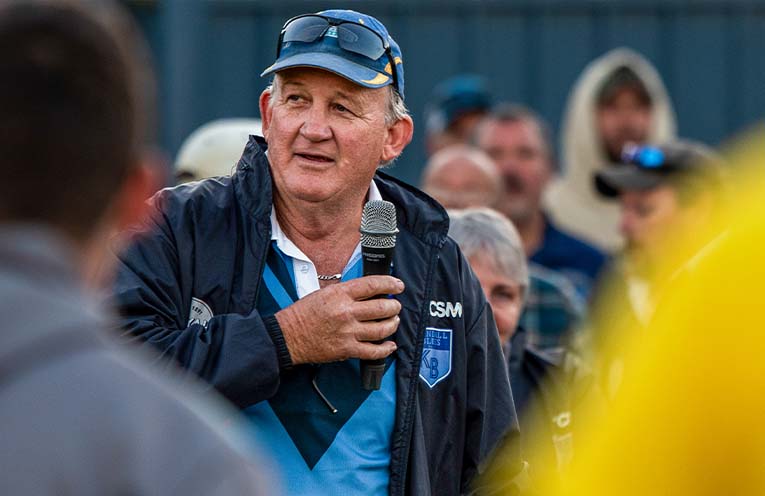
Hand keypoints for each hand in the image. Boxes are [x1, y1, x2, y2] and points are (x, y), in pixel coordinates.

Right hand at [275, 276, 403, 364]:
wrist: (288, 336)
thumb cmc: (304, 313)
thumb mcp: (325, 292)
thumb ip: (347, 292)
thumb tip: (370, 291)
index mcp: (340, 294)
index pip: (372, 285)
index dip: (390, 283)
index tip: (398, 285)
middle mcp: (346, 312)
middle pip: (382, 308)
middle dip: (394, 306)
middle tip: (395, 306)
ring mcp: (348, 332)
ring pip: (382, 329)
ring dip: (392, 324)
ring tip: (393, 321)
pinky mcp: (347, 349)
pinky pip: (373, 351)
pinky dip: (385, 348)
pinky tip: (390, 344)